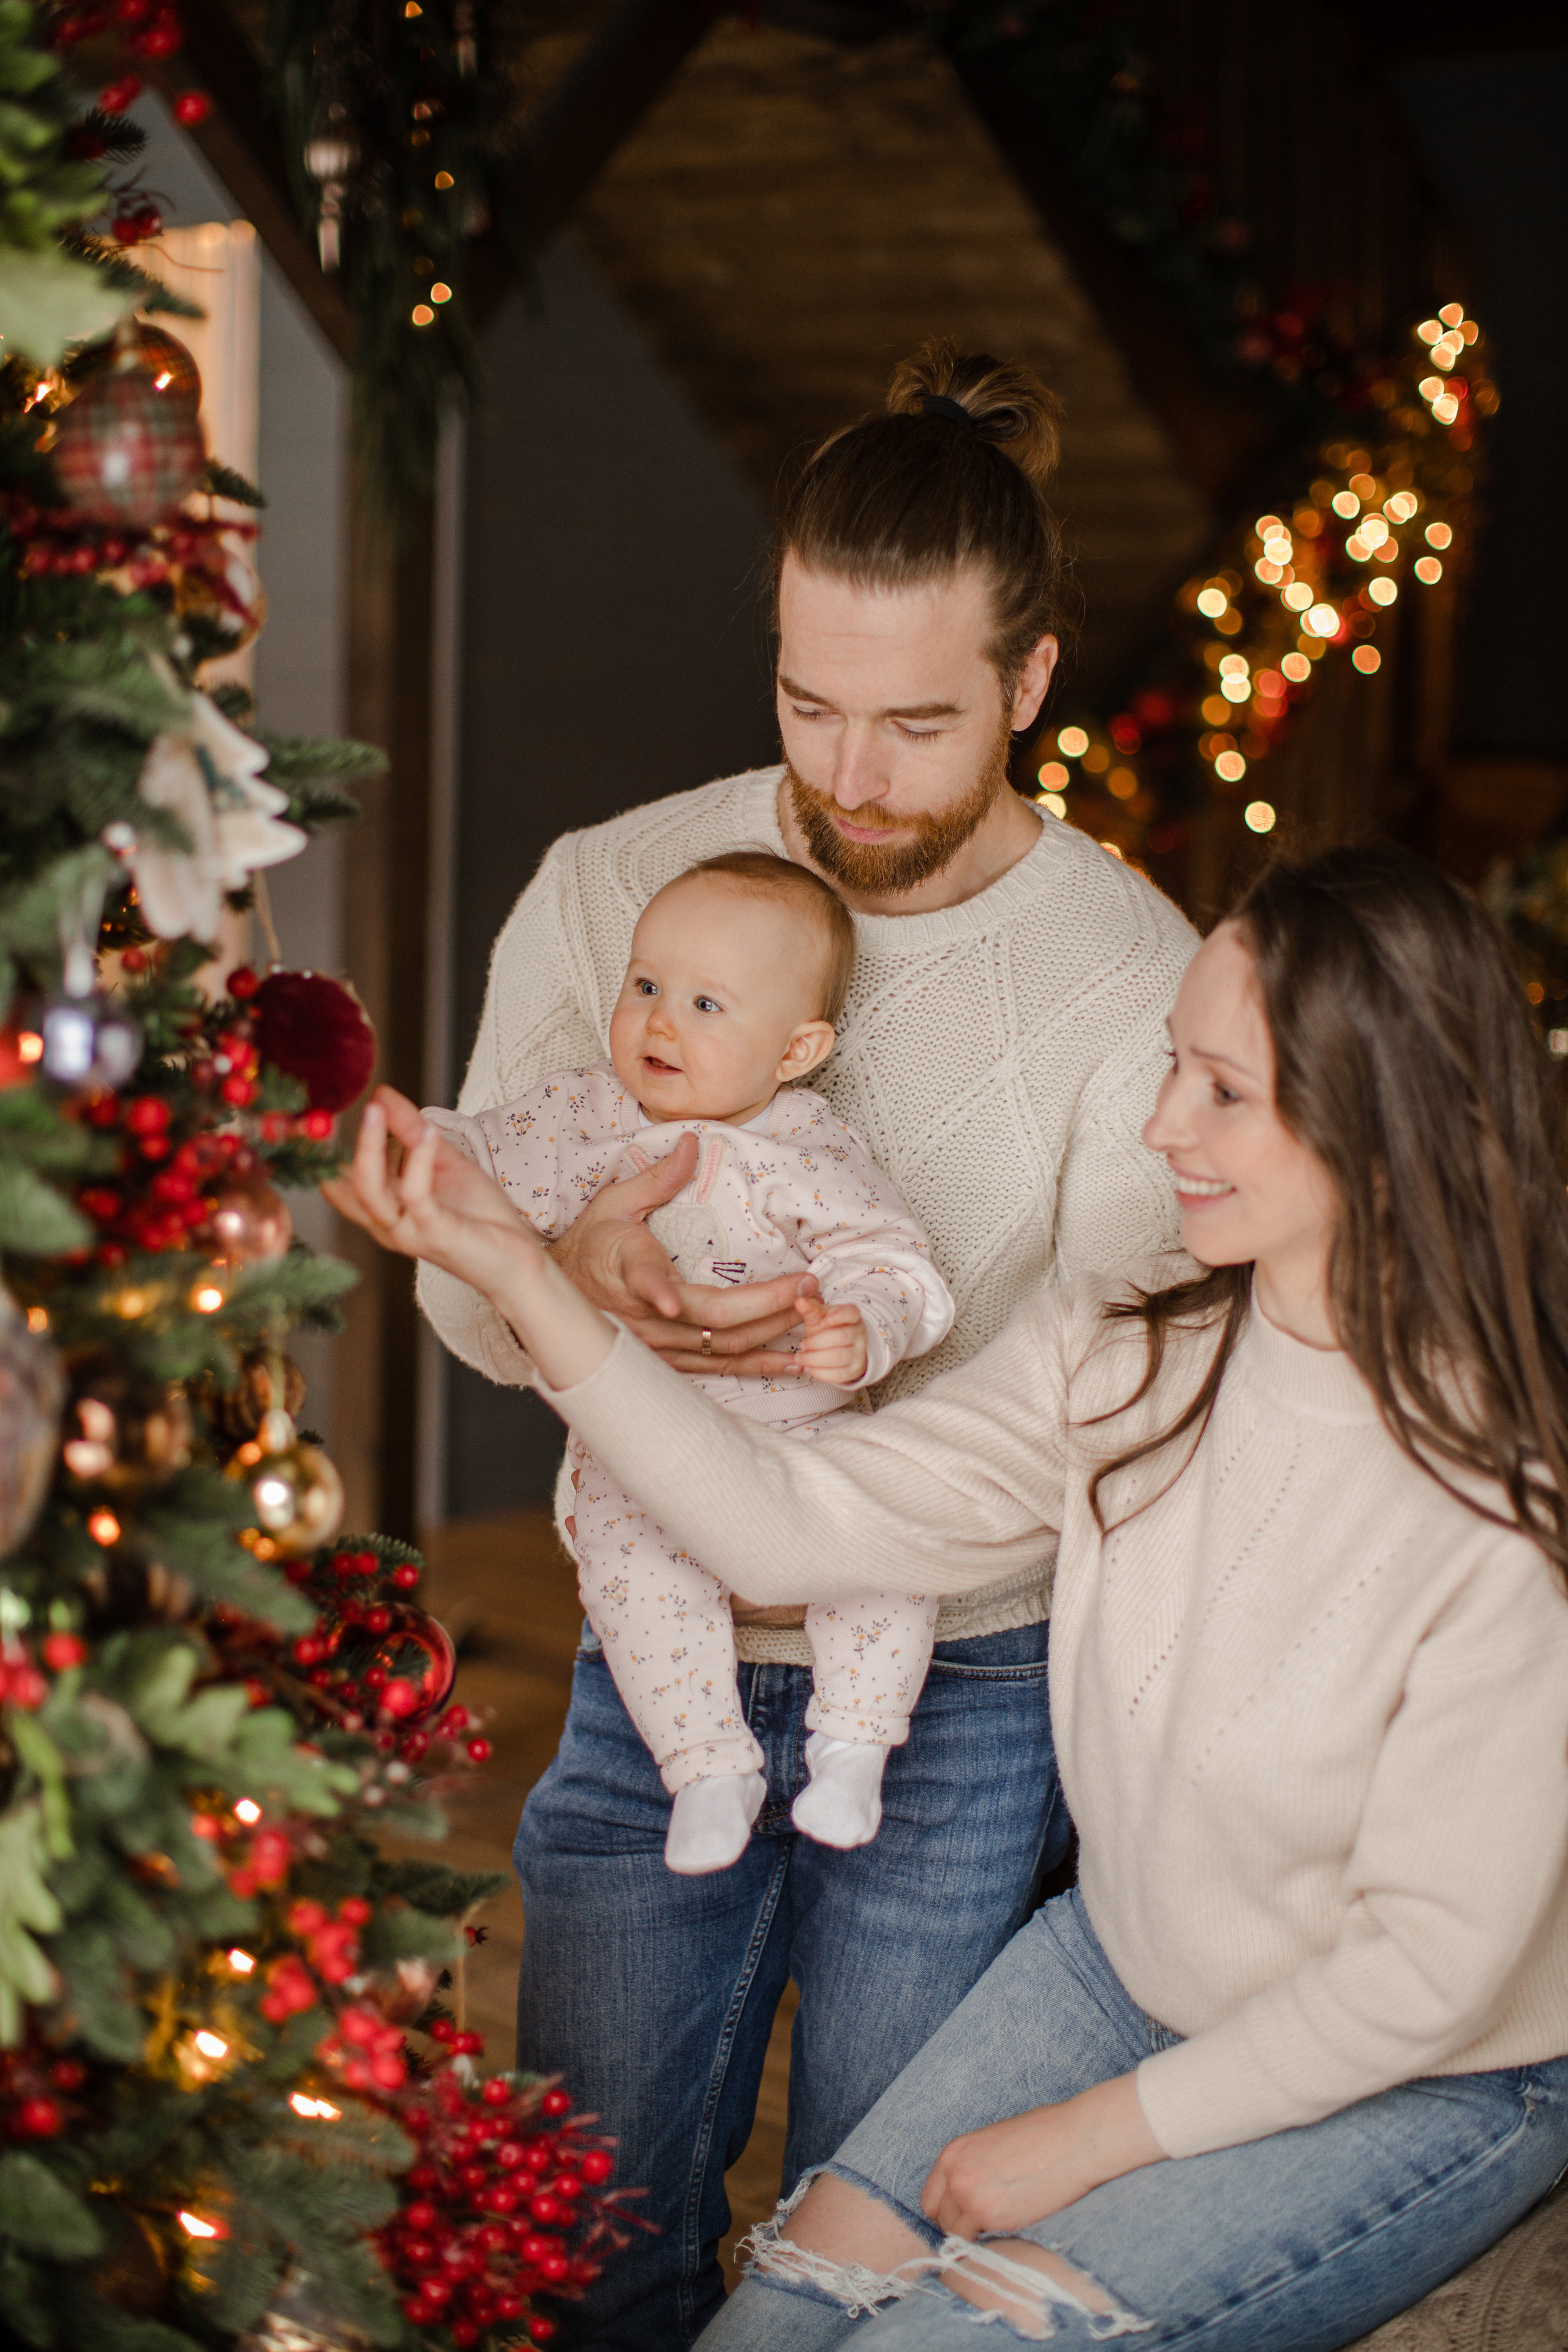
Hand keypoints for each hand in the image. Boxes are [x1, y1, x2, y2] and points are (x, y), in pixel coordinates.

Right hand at [325, 1089, 533, 1289]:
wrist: (517, 1257)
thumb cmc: (478, 1214)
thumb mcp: (443, 1162)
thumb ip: (411, 1131)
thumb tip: (381, 1095)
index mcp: (383, 1208)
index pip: (339, 1181)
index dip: (326, 1149)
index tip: (328, 1110)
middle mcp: (386, 1224)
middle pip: (347, 1184)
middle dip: (342, 1143)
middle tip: (352, 1102)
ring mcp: (407, 1232)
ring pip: (370, 1191)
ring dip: (371, 1146)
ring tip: (379, 1109)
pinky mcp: (434, 1233)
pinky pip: (415, 1196)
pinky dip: (418, 1161)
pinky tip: (427, 1133)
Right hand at [551, 1140, 819, 1376]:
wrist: (562, 1296)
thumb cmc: (591, 1246)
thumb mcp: (615, 1202)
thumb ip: (657, 1177)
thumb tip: (691, 1142)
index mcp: (630, 1270)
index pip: (646, 1282)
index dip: (658, 1293)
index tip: (668, 1301)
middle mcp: (646, 1316)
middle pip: (712, 1321)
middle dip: (766, 1305)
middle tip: (808, 1286)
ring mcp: (659, 1344)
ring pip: (722, 1350)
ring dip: (771, 1335)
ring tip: (813, 1317)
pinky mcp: (669, 1360)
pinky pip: (719, 1368)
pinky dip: (757, 1366)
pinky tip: (790, 1362)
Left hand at [796, 1295, 868, 1386]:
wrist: (838, 1349)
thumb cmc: (826, 1329)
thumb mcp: (818, 1317)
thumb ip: (810, 1309)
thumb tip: (799, 1300)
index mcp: (852, 1316)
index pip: (851, 1313)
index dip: (838, 1316)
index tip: (823, 1320)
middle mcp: (860, 1334)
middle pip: (840, 1337)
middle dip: (816, 1342)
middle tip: (802, 1344)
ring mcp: (859, 1353)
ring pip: (838, 1357)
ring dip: (814, 1358)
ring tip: (800, 1358)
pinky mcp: (855, 1371)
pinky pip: (839, 1375)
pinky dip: (820, 1372)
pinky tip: (808, 1368)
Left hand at [920, 2075, 1163, 2238]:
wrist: (1075, 2140)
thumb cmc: (1043, 2135)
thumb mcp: (993, 2142)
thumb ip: (974, 2167)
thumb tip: (972, 2193)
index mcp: (954, 2153)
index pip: (931, 2199)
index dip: (949, 2212)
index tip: (965, 2219)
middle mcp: (956, 2177)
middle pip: (941, 2220)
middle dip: (959, 2227)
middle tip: (984, 2229)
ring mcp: (972, 2199)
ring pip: (958, 2237)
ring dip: (975, 2238)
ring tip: (1002, 2230)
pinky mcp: (994, 2218)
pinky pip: (980, 2244)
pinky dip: (991, 2245)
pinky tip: (1012, 2232)